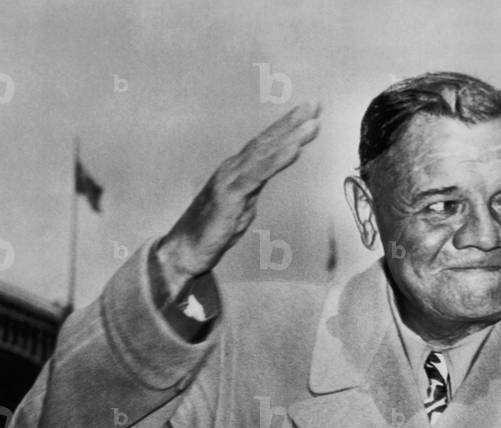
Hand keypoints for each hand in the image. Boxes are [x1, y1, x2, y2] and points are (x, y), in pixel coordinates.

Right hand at [156, 102, 320, 295]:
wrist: (185, 249)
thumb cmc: (212, 229)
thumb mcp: (240, 206)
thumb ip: (253, 187)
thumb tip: (264, 176)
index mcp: (237, 170)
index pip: (265, 145)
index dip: (286, 127)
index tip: (308, 113)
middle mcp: (233, 168)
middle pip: (266, 141)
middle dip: (291, 122)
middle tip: (314, 104)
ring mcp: (230, 179)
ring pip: (264, 152)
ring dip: (289, 136)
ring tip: (311, 123)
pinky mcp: (230, 195)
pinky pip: (257, 174)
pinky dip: (277, 160)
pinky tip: (294, 149)